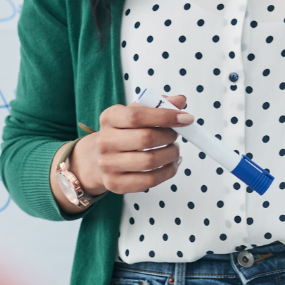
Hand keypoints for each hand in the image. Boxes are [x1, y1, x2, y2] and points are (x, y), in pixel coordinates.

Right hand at [73, 94, 194, 195]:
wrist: (98, 159)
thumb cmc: (123, 133)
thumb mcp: (135, 113)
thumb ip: (157, 105)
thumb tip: (180, 100)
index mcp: (109, 118)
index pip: (137, 115)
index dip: (165, 116)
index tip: (186, 118)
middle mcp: (105, 142)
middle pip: (146, 139)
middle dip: (169, 137)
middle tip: (176, 135)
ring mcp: (108, 165)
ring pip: (150, 161)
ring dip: (171, 154)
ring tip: (174, 149)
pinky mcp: (116, 184)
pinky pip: (150, 180)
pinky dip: (168, 172)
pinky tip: (171, 163)